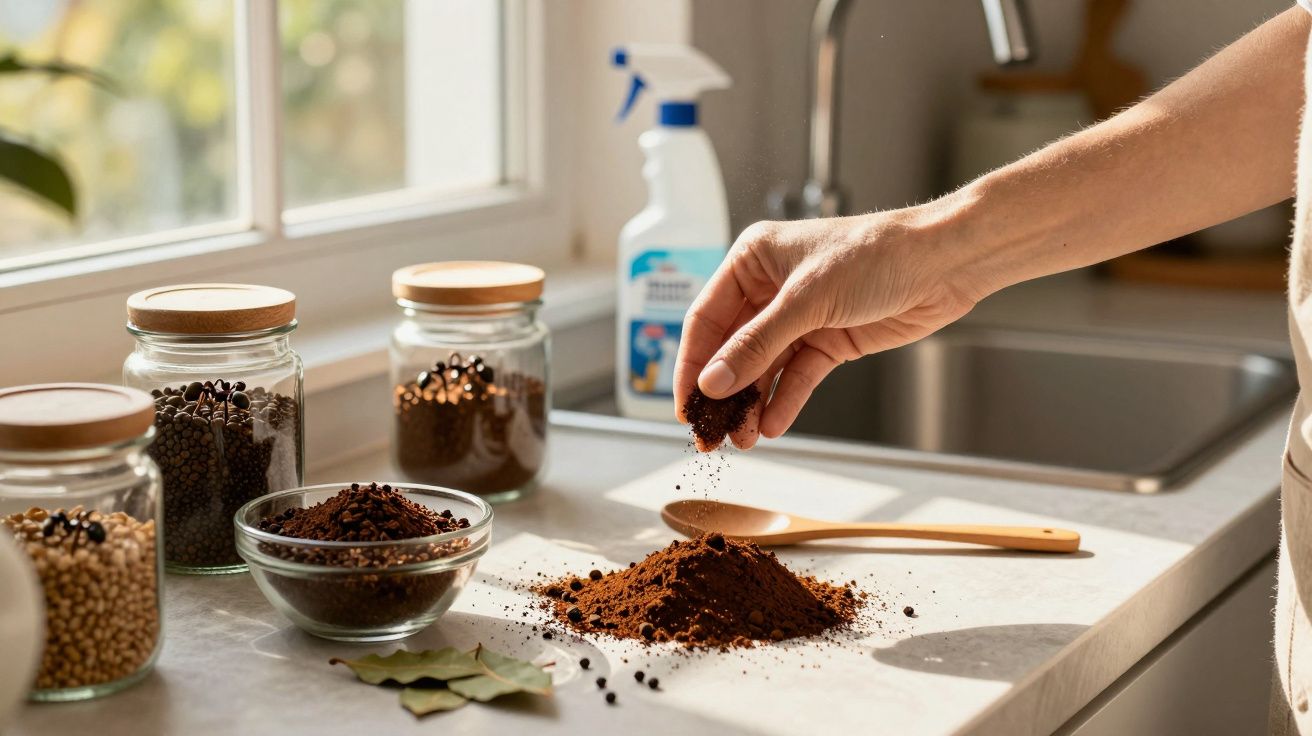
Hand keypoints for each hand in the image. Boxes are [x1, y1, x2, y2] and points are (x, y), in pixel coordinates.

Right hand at [674, 207, 987, 448]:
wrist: (943, 264)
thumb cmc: (876, 255)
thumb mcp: (808, 300)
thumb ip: (757, 345)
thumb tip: (713, 382)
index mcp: (753, 260)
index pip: (707, 318)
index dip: (693, 363)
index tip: (684, 405)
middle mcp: (770, 288)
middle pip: (732, 348)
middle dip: (722, 392)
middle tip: (708, 433)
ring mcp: (800, 317)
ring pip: (763, 368)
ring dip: (752, 404)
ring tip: (741, 438)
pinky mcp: (828, 340)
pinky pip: (797, 377)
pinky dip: (785, 402)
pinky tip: (771, 427)